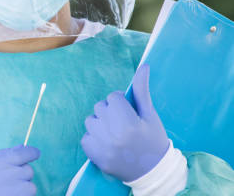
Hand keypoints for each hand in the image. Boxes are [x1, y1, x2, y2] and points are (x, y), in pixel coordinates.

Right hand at [0, 145, 39, 195]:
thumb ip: (5, 154)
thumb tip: (22, 146)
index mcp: (3, 161)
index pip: (25, 153)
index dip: (32, 152)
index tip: (35, 153)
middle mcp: (11, 174)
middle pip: (29, 170)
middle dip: (22, 174)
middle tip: (9, 180)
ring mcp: (16, 188)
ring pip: (31, 186)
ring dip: (23, 187)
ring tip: (8, 190)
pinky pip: (29, 195)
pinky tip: (10, 195)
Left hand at [81, 63, 168, 181]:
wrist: (152, 172)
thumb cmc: (153, 140)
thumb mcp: (150, 116)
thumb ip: (142, 91)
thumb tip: (143, 66)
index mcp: (127, 121)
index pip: (113, 97)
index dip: (121, 103)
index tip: (129, 113)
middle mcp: (112, 132)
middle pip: (100, 107)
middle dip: (110, 111)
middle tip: (123, 124)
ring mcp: (101, 145)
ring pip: (90, 120)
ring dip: (100, 124)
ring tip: (115, 134)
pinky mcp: (93, 155)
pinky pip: (85, 136)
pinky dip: (94, 138)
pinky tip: (108, 144)